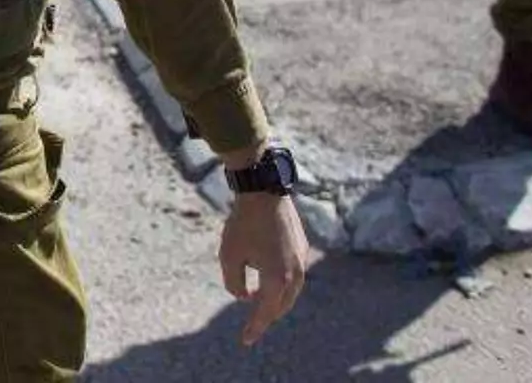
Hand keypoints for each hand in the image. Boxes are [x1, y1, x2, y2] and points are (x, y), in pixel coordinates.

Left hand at [218, 190, 308, 346]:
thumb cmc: (242, 224)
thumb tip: (244, 297)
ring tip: (258, 301)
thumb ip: (234, 283)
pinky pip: (293, 275)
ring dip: (275, 300)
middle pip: (281, 306)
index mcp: (277, 279)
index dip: (254, 328)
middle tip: (252, 323)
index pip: (265, 313)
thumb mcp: (229, 256)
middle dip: (266, 316)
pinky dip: (282, 284)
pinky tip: (268, 280)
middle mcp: (295, 273)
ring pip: (290, 292)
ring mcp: (302, 260)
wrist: (263, 191)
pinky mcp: (302, 248)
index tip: (245, 340)